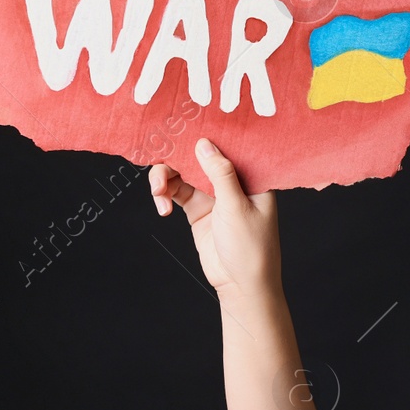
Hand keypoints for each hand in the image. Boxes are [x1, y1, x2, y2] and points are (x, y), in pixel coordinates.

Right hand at [150, 137, 280, 297]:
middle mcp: (232, 181)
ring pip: (184, 173)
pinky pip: (176, 192)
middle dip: (178, 155)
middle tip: (160, 158)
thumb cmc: (251, 247)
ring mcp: (213, 194)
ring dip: (165, 178)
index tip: (183, 125)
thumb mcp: (236, 206)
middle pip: (200, 156)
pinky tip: (163, 208)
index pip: (229, 146)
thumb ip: (220, 174)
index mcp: (252, 176)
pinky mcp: (197, 209)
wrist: (240, 285)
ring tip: (157, 192)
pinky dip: (165, 195)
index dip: (208, 134)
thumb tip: (204, 143)